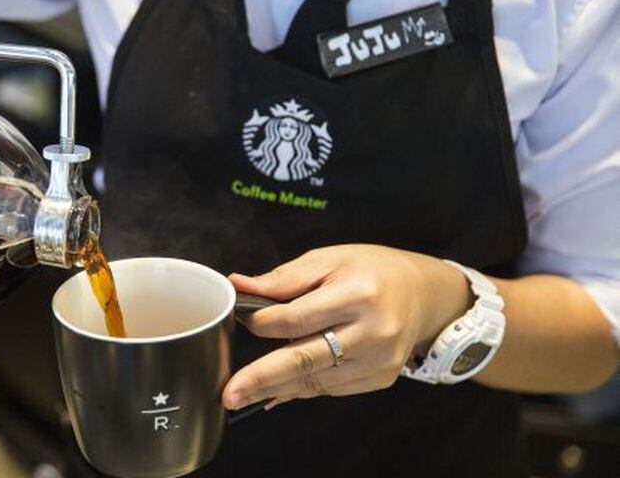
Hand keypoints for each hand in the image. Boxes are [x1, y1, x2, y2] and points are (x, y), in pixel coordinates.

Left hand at [222, 244, 471, 409]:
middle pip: (303, 359)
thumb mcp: (329, 259)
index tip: (240, 321)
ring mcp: (378, 360)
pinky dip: (302, 390)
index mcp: (358, 294)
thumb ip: (284, 278)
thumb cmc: (372, 270)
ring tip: (242, 393)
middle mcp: (372, 332)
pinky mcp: (380, 378)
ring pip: (315, 381)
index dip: (261, 323)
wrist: (424, 294)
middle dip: (260, 377)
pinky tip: (277, 391)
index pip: (295, 318)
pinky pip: (331, 389)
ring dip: (275, 388)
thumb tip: (239, 285)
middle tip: (229, 392)